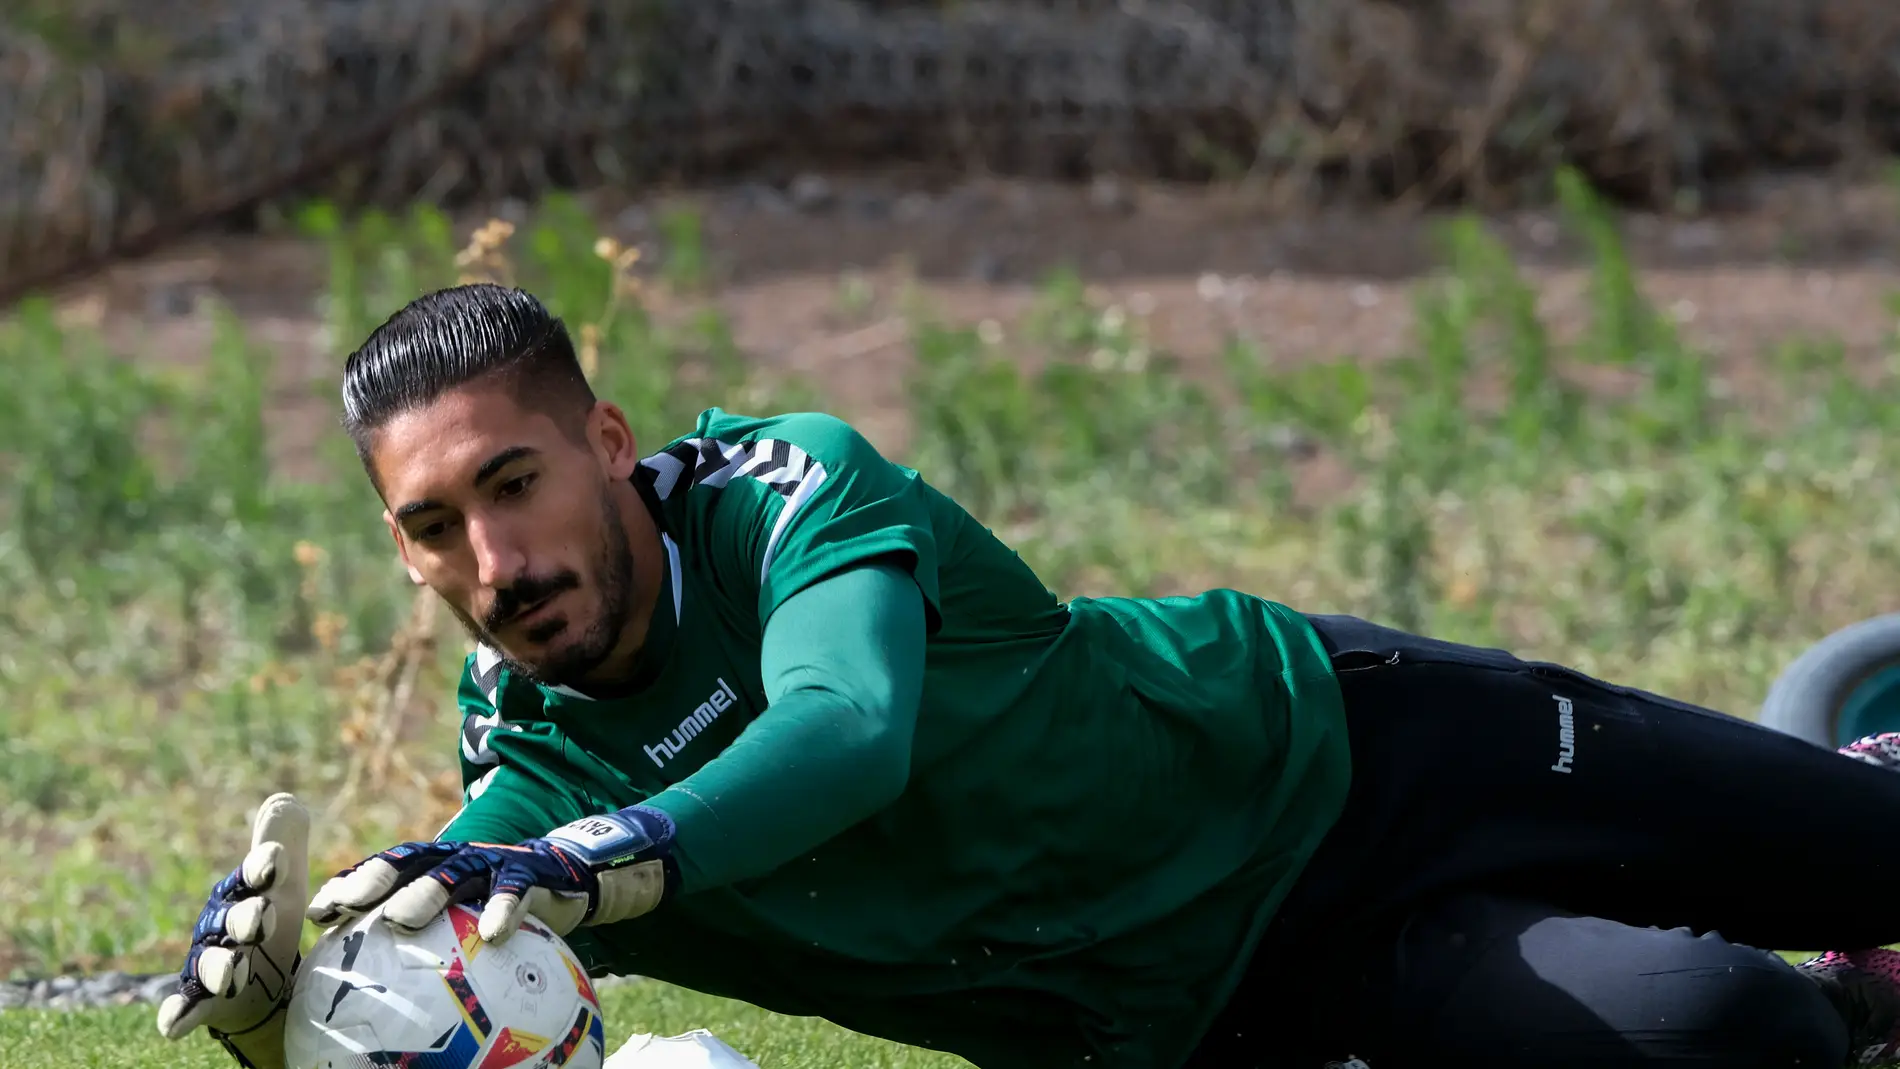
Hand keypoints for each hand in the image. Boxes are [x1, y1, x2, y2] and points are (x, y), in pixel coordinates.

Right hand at [155, 793, 310, 1068]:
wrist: (264, 982)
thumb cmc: (270, 920)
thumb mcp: (285, 884)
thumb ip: (284, 843)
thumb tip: (284, 799)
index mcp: (243, 892)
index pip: (251, 875)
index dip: (262, 867)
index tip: (277, 860)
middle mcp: (220, 924)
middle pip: (231, 918)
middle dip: (247, 916)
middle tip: (264, 916)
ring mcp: (210, 962)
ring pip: (213, 962)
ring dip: (222, 965)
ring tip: (235, 971)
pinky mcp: (205, 1001)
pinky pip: (187, 1006)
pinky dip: (178, 1013)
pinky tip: (171, 1024)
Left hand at [307, 805, 677, 944]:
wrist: (570, 880)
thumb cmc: (504, 912)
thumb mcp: (466, 926)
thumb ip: (433, 948)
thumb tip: (383, 1005)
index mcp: (437, 868)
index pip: (386, 870)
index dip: (351, 883)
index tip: (317, 911)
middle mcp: (459, 859)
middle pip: (411, 864)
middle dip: (376, 881)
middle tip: (347, 907)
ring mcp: (495, 862)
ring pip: (455, 872)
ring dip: (426, 892)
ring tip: (400, 918)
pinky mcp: (531, 873)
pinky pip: (515, 891)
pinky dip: (502, 909)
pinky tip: (491, 935)